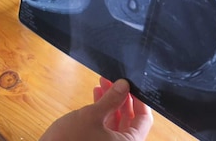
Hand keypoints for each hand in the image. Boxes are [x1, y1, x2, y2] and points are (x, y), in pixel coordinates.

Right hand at [39, 78, 153, 140]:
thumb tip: (125, 84)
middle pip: (130, 118)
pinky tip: (96, 93)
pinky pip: (107, 123)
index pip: (144, 119)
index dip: (139, 99)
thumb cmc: (72, 139)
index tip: (132, 83)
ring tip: (103, 82)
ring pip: (117, 119)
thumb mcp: (92, 115)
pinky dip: (103, 109)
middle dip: (122, 97)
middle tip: (115, 80)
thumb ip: (111, 99)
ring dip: (111, 100)